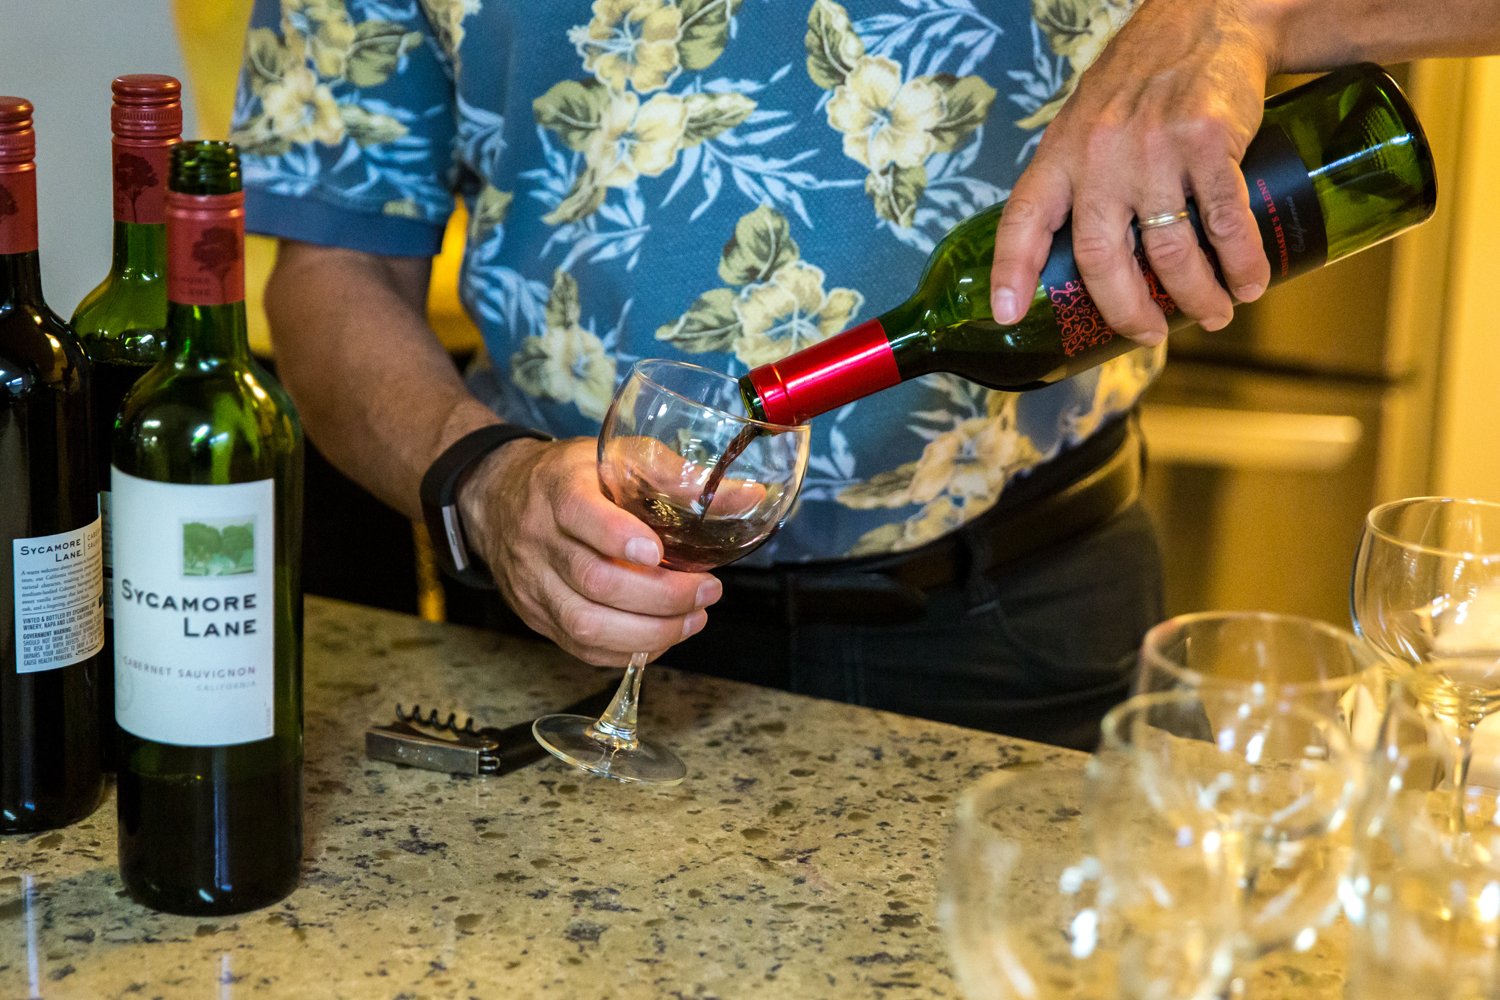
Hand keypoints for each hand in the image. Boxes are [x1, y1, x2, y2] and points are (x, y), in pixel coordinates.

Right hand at [457, 435, 721, 666]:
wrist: (497, 498)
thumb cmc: (571, 476)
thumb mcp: (617, 457)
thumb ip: (677, 477)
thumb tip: (748, 497)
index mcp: (558, 489)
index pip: (579, 514)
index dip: (618, 537)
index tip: (659, 551)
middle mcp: (539, 540)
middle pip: (594, 581)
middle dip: (660, 596)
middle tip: (707, 592)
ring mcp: (534, 584)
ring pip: (586, 625)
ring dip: (650, 633)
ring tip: (693, 620)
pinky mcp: (536, 616)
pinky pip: (580, 649)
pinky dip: (627, 652)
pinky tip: (661, 638)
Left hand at [990, 0, 1278, 343]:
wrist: (1203, 18)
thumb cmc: (1140, 83)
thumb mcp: (1084, 125)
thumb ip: (1073, 182)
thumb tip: (1073, 257)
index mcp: (1060, 157)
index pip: (1022, 221)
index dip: (1011, 273)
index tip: (1006, 315)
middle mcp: (1099, 156)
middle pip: (1102, 259)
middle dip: (1130, 311)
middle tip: (1152, 333)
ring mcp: (1153, 150)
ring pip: (1170, 252)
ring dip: (1197, 296)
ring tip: (1215, 313)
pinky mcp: (1207, 142)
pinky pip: (1224, 220)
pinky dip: (1240, 261)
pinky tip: (1249, 281)